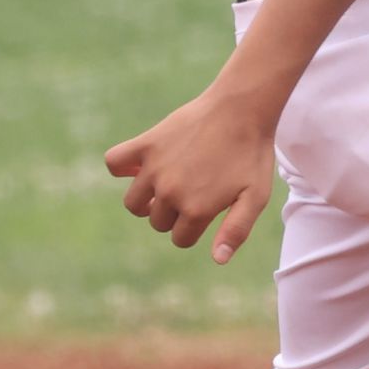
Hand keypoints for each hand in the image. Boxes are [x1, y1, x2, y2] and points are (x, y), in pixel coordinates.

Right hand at [102, 86, 279, 262]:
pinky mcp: (146, 144)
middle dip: (174, 214)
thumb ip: (236, 231)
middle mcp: (170, 192)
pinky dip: (121, 167)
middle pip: (157, 222)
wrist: (241, 109)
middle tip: (193, 190)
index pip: (180, 238)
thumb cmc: (252, 154)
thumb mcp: (255, 197)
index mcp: (196, 209)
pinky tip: (141, 165)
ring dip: (146, 199)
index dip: (194, 228)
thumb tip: (217, 259)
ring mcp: (155, 168)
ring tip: (167, 184)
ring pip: (133, 203)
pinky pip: (114, 162)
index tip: (207, 208)